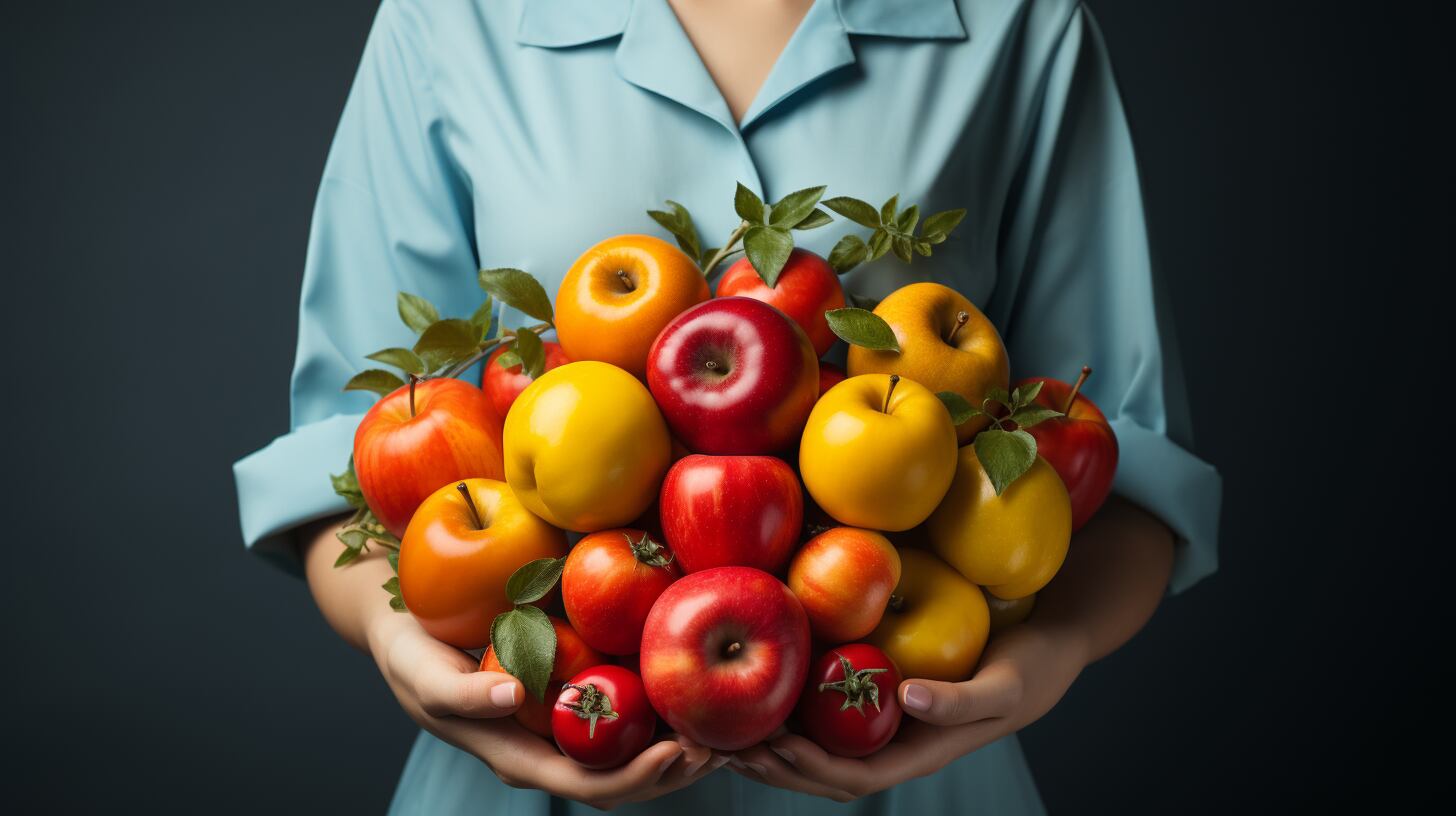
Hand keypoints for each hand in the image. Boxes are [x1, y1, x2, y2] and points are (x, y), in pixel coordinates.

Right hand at [366, 608, 723, 808]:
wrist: (405, 631)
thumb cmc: (411, 654)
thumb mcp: (424, 673)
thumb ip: (463, 693)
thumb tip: (514, 699)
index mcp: (518, 757)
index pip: (589, 786)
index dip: (638, 777)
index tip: (680, 750)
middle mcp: (547, 750)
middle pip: (622, 780)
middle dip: (674, 770)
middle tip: (724, 744)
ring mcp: (560, 728)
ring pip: (629, 754)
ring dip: (677, 746)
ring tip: (725, 727)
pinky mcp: (570, 698)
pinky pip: (622, 717)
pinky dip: (661, 712)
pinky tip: (692, 688)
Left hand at [727, 622, 1087, 801]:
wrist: (1049, 646)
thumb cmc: (1032, 667)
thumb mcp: (1005, 683)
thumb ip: (962, 698)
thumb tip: (908, 698)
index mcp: (922, 751)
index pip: (854, 777)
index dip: (809, 770)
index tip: (770, 747)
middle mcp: (898, 744)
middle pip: (824, 772)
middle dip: (775, 766)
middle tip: (724, 745)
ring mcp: (888, 724)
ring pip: (821, 747)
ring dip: (774, 744)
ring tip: (726, 729)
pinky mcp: (882, 694)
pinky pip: (830, 714)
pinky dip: (793, 711)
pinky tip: (763, 691)